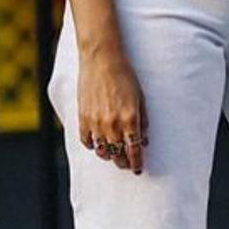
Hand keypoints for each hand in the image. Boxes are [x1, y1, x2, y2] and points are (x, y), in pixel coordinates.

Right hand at [77, 49, 149, 174]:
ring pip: (102, 152)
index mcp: (130, 119)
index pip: (134, 150)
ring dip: (108, 156)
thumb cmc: (125, 76)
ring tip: (112, 155)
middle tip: (126, 164)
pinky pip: (86, 141)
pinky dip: (92, 145)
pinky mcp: (83, 118)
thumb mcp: (140, 98)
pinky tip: (97, 144)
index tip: (138, 168)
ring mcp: (96, 122)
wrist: (102, 60)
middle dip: (124, 162)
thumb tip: (144, 140)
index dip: (137, 162)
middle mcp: (113, 124)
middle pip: (118, 155)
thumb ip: (143, 120)